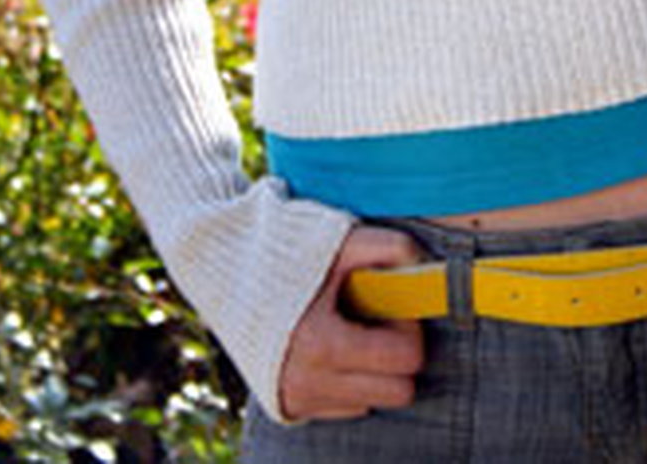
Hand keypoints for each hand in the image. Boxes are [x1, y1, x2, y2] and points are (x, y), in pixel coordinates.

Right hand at [279, 226, 426, 420]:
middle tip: (377, 321)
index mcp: (320, 343)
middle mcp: (306, 381)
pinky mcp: (288, 405)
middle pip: (398, 392)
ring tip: (354, 331)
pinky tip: (332, 346)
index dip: (408, 327)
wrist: (218, 266)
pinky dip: (349, 379)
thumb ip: (391, 247)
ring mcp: (296, 396)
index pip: (406, 359)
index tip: (389, 303)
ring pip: (373, 402)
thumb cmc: (286, 249)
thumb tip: (428, 268)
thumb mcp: (340, 239)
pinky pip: (346, 406)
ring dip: (375, 370)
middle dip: (398, 355)